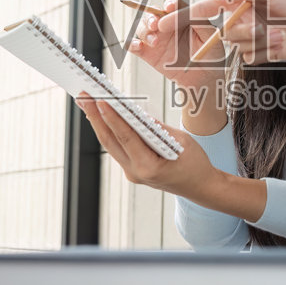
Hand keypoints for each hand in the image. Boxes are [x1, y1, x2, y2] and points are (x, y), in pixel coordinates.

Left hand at [77, 94, 217, 194]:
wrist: (201, 187)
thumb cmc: (195, 164)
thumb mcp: (180, 140)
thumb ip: (156, 127)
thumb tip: (135, 112)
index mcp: (149, 167)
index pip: (125, 137)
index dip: (111, 117)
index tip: (99, 100)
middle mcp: (136, 172)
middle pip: (110, 141)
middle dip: (95, 117)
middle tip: (84, 97)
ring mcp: (132, 173)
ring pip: (110, 145)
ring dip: (98, 123)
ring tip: (87, 104)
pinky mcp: (132, 170)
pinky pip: (118, 148)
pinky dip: (110, 131)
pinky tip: (102, 118)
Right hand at [127, 0, 223, 88]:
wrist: (204, 78)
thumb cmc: (210, 55)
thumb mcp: (212, 37)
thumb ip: (202, 23)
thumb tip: (192, 12)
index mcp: (183, 17)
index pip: (174, 5)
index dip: (170, 3)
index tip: (170, 7)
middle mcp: (167, 25)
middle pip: (153, 12)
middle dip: (151, 16)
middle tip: (156, 25)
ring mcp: (157, 38)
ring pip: (142, 26)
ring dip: (144, 31)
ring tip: (154, 42)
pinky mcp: (148, 53)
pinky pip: (134, 44)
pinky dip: (132, 43)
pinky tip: (138, 46)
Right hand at [187, 0, 285, 64]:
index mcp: (246, 2)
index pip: (220, 6)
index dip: (211, 8)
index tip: (212, 8)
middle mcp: (247, 19)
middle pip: (226, 31)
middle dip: (243, 31)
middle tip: (260, 28)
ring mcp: (254, 37)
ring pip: (238, 45)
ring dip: (260, 41)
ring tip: (282, 35)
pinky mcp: (263, 53)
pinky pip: (250, 57)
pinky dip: (266, 51)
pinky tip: (282, 44)